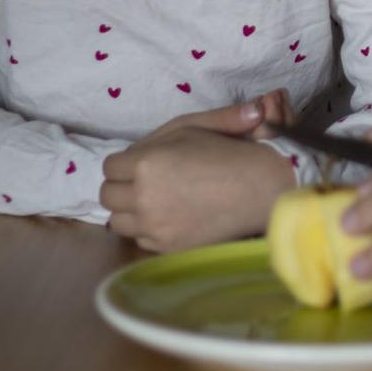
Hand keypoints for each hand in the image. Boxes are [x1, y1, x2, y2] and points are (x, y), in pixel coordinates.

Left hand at [101, 94, 295, 251]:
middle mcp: (142, 196)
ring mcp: (153, 225)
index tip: (144, 163)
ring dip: (131, 211)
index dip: (126, 162)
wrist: (264, 189)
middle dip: (122, 186)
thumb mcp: (200, 124)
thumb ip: (167, 129)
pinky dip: (149, 230)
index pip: (109, 166)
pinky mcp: (167, 246)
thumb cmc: (231, 151)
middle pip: (107, 195)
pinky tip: (170, 218)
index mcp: (145, 162)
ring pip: (118, 221)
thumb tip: (142, 142)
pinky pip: (140, 239)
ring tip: (156, 202)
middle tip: (146, 182)